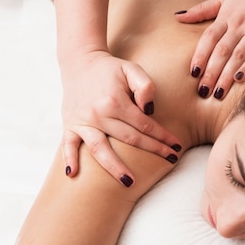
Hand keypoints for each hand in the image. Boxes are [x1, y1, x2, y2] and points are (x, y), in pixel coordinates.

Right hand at [60, 50, 181, 182]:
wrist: (80, 62)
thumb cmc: (110, 69)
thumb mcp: (132, 69)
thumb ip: (145, 86)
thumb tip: (149, 110)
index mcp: (115, 101)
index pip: (145, 125)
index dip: (162, 137)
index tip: (176, 147)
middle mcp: (98, 114)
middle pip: (129, 140)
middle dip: (152, 151)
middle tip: (169, 161)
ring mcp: (82, 121)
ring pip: (100, 149)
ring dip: (115, 167)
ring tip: (130, 182)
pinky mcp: (69, 124)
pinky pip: (68, 145)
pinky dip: (69, 158)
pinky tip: (73, 174)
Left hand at [175, 0, 244, 98]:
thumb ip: (202, 9)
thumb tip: (177, 16)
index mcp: (226, 16)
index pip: (208, 38)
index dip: (200, 56)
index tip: (193, 73)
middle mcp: (240, 24)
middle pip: (221, 51)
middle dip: (211, 72)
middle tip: (202, 91)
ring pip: (237, 56)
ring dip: (226, 76)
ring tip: (218, 93)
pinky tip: (239, 81)